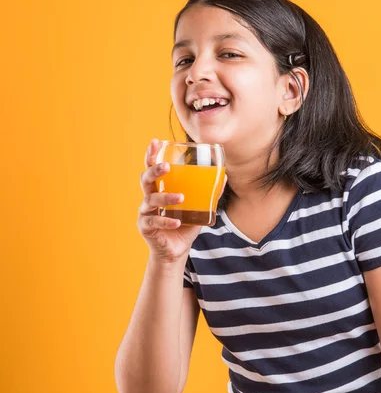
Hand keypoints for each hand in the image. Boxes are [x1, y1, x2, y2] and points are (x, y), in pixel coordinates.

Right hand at [137, 139, 201, 263]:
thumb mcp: (199, 208)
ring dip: (165, 197)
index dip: (152, 155)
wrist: (176, 251)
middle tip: (167, 167)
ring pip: (150, 200)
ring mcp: (145, 212)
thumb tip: (224, 176)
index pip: (152, 168)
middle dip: (154, 171)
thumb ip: (208, 193)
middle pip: (145, 179)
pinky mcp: (145, 227)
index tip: (155, 142)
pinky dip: (166, 221)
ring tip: (181, 198)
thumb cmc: (185, 225)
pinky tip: (176, 222)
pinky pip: (153, 221)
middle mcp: (149, 198)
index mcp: (160, 189)